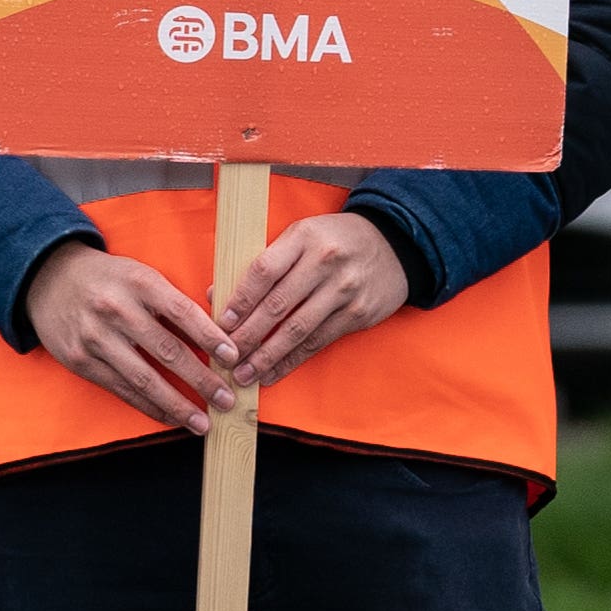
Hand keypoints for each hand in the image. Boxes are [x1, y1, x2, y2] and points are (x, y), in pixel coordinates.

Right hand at [20, 242, 235, 435]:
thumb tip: (215, 339)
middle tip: (226, 399)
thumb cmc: (108, 279)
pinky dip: (149, 407)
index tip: (233, 357)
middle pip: (167, 351)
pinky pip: (122, 390)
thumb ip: (173, 303)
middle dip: (201, 380)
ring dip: (177, 405)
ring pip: (144, 379)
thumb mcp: (141, 276)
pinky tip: (170, 417)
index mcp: (139, 283)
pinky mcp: (81, 361)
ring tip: (202, 422)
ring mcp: (95, 338)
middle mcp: (116, 310)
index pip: (183, 312)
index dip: (210, 337)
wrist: (49, 278)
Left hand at [216, 210, 409, 384]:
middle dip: (247, 336)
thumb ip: (264, 262)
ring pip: (297, 330)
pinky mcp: (357, 314)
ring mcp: (344, 290)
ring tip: (244, 374)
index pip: (264, 271)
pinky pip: (318, 342)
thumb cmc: (333, 241)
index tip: (222, 323)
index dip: (241, 300)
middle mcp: (324, 262)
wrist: (392, 243)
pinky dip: (292, 361)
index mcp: (303, 237)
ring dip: (267, 356)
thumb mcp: (300, 237)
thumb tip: (218, 294)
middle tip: (225, 358)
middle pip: (278, 305)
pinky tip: (272, 373)